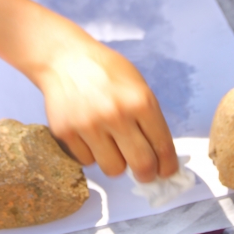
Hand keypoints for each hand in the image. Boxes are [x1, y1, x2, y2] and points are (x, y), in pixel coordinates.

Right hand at [33, 16, 177, 182]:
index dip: (168, 165)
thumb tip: (160, 154)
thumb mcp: (137, 85)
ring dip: (116, 162)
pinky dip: (92, 153)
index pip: (162, 146)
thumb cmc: (106, 71)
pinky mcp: (65, 133)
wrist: (65, 59)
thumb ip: (149, 118)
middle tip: (144, 173)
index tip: (167, 171)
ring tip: (112, 145)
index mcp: (140, 101)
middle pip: (141, 165)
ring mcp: (89, 125)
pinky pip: (87, 161)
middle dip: (147, 174)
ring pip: (113, 169)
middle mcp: (116, 115)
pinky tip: (90, 135)